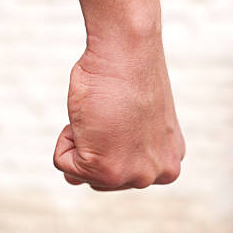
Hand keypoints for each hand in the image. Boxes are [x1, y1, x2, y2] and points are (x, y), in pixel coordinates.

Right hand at [53, 34, 184, 190]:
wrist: (128, 52)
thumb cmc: (128, 77)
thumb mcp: (130, 124)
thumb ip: (113, 155)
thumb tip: (74, 179)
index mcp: (168, 161)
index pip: (120, 171)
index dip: (109, 139)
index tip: (124, 114)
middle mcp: (159, 173)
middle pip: (100, 178)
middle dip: (94, 145)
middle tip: (111, 113)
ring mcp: (135, 176)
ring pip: (81, 173)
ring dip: (81, 141)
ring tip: (103, 115)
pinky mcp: (107, 170)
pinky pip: (63, 163)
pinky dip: (65, 138)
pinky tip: (92, 115)